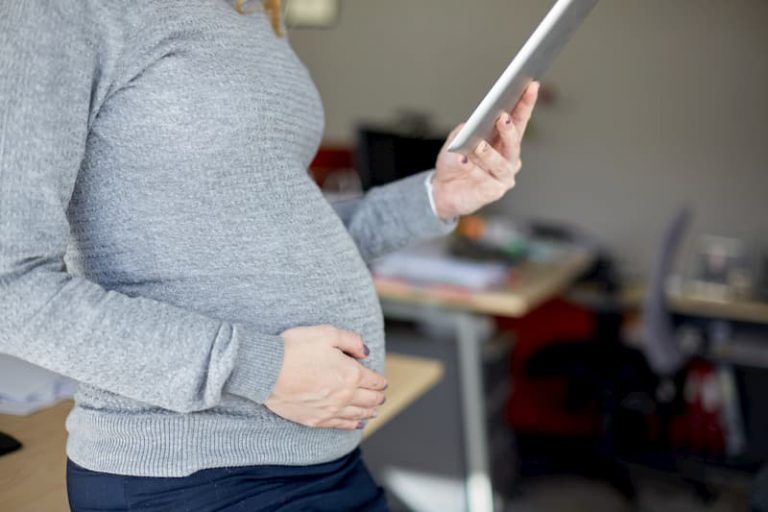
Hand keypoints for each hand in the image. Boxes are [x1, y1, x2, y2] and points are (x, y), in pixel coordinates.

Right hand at [264, 325, 387, 430]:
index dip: (380, 381)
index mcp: (351, 374)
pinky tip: (357, 425)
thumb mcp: (327, 333)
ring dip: (369, 412)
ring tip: (374, 411)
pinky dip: (353, 425)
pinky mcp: (315, 420)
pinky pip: (341, 425)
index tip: (382, 382)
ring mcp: (330, 410)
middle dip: (378, 397)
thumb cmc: (295, 348)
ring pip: (358, 415)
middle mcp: (345, 396)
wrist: (266, 371)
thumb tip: (366, 352)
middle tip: (381, 396)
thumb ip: (351, 340)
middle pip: (369, 400)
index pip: (374, 381)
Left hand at [432, 81, 539, 220]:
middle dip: (509, 129)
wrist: (444, 189)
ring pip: (501, 163)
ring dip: (489, 153)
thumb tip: (476, 122)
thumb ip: (468, 128)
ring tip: (478, 145)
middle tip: (503, 117)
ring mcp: (504, 175)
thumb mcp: (458, 138)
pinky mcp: (494, 191)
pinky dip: (473, 170)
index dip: (526, 103)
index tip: (531, 86)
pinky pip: (484, 179)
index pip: (519, 119)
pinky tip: (463, 161)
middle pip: (514, 141)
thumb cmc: (456, 160)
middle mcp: (510, 157)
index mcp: (505, 140)